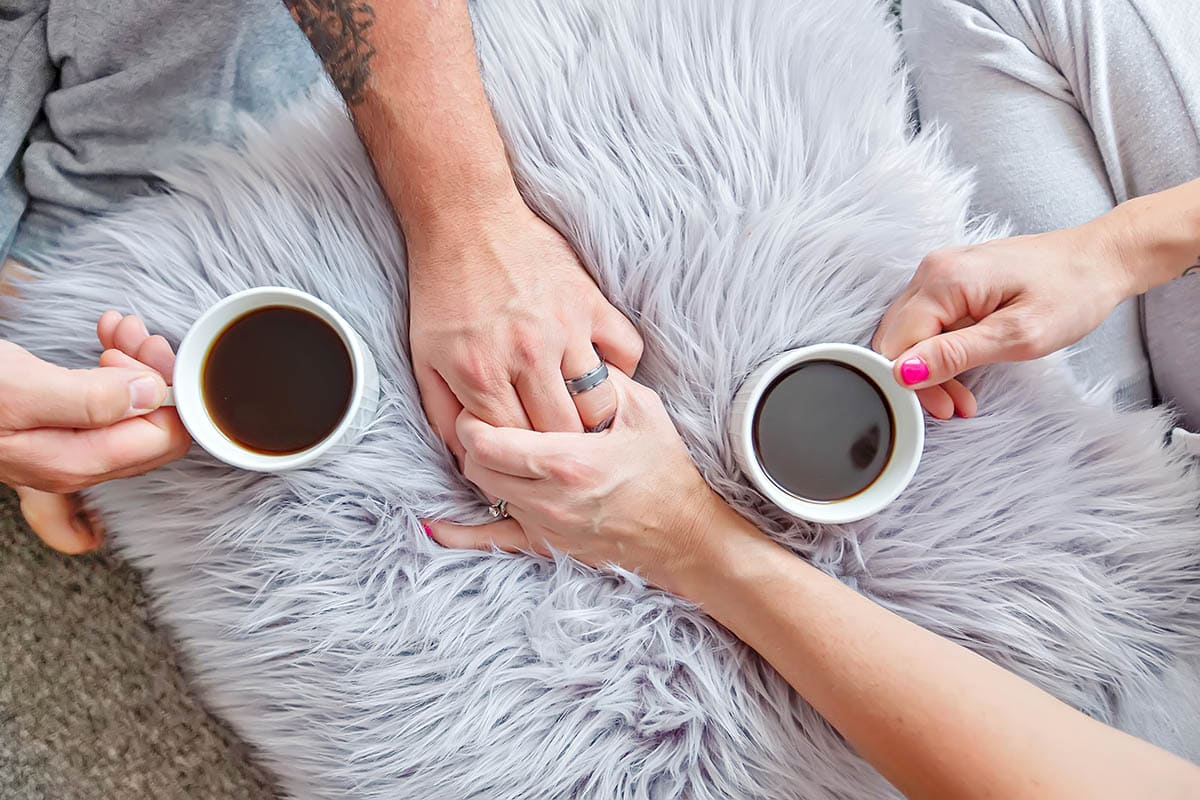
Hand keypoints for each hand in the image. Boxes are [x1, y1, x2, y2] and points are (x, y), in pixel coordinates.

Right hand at [9, 311, 189, 552]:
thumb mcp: (19, 388)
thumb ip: (89, 401)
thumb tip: (152, 397)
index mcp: (76, 463)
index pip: (164, 438)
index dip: (164, 391)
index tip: (137, 352)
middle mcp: (78, 465)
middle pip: (153, 425)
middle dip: (154, 373)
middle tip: (130, 333)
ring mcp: (67, 449)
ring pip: (133, 410)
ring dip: (134, 363)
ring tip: (115, 328)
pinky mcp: (57, 427)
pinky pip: (105, 402)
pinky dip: (112, 367)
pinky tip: (104, 338)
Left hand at [408, 198, 642, 457]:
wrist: (465, 219)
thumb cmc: (442, 291)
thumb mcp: (424, 358)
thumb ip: (444, 415)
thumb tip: (466, 460)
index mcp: (481, 374)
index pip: (517, 445)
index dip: (525, 459)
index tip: (531, 457)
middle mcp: (526, 355)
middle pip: (563, 434)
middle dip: (563, 448)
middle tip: (564, 447)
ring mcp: (564, 328)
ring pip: (600, 404)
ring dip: (595, 417)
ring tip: (585, 418)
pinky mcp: (590, 302)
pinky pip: (627, 351)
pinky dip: (622, 370)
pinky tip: (603, 373)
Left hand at [425, 369, 736, 594]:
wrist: (683, 533)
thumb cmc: (664, 470)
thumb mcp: (641, 411)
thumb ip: (597, 383)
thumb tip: (564, 354)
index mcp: (566, 461)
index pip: (489, 439)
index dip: (475, 415)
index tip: (481, 397)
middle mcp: (546, 498)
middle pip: (476, 463)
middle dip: (473, 436)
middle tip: (485, 413)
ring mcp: (543, 525)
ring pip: (483, 490)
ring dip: (481, 464)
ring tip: (491, 441)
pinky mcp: (545, 545)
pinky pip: (491, 541)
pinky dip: (459, 533)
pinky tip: (433, 525)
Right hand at [873, 224, 1130, 414]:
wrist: (1100, 259)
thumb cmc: (1072, 292)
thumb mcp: (1018, 335)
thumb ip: (955, 354)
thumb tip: (902, 373)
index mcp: (944, 280)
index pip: (896, 343)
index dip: (911, 383)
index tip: (944, 409)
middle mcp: (932, 271)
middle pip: (895, 338)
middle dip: (918, 380)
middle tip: (955, 407)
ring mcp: (940, 273)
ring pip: (908, 333)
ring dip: (929, 370)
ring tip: (963, 397)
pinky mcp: (950, 281)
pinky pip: (926, 323)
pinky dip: (938, 352)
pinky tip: (963, 370)